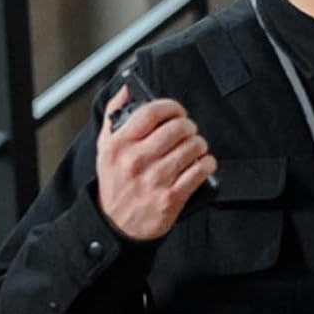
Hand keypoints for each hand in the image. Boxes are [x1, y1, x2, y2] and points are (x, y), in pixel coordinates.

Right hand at [95, 82, 217, 241]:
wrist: (115, 225)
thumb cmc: (114, 184)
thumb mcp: (105, 148)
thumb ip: (114, 114)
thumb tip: (128, 88)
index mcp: (120, 145)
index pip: (152, 112)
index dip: (171, 106)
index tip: (176, 111)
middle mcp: (137, 160)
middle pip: (178, 127)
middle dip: (188, 126)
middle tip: (188, 131)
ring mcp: (156, 180)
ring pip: (193, 147)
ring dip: (199, 145)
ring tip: (194, 148)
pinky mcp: (172, 197)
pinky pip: (201, 171)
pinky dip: (208, 164)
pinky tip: (203, 163)